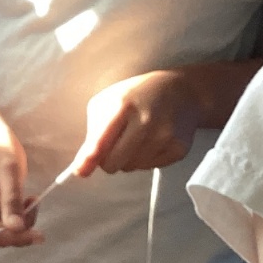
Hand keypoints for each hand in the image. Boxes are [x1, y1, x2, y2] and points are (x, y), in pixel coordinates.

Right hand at [0, 132, 41, 247]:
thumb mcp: (9, 168)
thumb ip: (11, 199)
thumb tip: (16, 228)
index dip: (17, 236)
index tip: (40, 235)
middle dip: (18, 227)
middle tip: (34, 202)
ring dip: (16, 222)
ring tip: (28, 199)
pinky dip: (9, 218)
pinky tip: (16, 201)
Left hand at [72, 70, 202, 175]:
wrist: (182, 91)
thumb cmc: (138, 96)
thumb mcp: (109, 101)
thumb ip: (94, 131)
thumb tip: (84, 164)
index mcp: (123, 104)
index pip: (102, 139)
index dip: (90, 158)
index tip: (81, 171)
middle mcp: (146, 120)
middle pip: (114, 162)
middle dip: (107, 160)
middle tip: (113, 147)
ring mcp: (165, 135)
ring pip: (131, 167)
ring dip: (127, 159)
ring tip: (137, 138)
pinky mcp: (179, 148)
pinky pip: (150, 168)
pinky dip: (145, 160)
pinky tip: (152, 142)